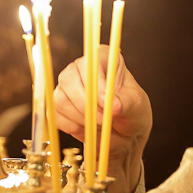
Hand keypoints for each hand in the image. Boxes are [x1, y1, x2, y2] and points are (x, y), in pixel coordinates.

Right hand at [54, 46, 151, 192]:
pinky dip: (72, 126)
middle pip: (68, 79)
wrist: (125, 134)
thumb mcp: (136, 104)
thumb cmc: (132, 111)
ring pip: (60, 99)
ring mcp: (67, 87)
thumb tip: (114, 106)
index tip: (108, 105)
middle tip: (104, 120)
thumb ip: (126, 102)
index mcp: (102, 58)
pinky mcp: (59, 106)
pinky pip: (55, 115)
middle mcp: (81, 69)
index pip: (89, 64)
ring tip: (100, 124)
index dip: (96, 85)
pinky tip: (88, 129)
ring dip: (80, 117)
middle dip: (85, 104)